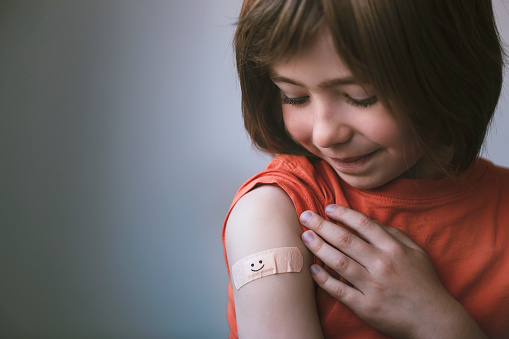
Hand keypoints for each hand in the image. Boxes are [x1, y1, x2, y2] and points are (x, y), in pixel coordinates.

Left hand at [299, 204, 485, 338]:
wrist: (434, 320)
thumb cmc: (424, 283)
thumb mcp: (417, 252)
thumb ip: (395, 234)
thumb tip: (370, 222)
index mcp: (394, 249)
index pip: (362, 224)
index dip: (342, 214)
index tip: (327, 208)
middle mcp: (381, 264)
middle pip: (345, 240)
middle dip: (321, 225)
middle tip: (305, 216)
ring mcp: (372, 286)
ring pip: (338, 262)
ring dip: (318, 247)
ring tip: (305, 237)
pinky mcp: (365, 306)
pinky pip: (339, 290)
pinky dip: (323, 279)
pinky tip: (312, 269)